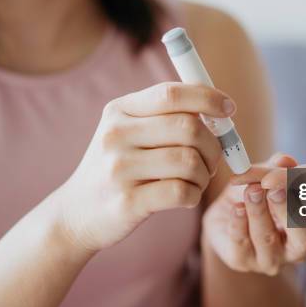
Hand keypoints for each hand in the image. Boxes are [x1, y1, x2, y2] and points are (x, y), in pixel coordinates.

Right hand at [53, 82, 234, 250]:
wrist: (76, 213)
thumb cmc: (117, 168)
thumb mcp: (128, 132)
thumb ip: (165, 116)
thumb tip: (218, 107)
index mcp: (119, 110)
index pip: (171, 93)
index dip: (208, 98)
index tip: (229, 108)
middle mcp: (116, 135)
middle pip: (188, 127)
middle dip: (213, 145)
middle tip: (213, 159)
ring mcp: (119, 169)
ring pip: (190, 161)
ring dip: (205, 173)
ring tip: (198, 180)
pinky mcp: (127, 202)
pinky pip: (181, 192)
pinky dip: (195, 194)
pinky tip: (187, 196)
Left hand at [204, 153, 305, 275]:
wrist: (226, 212)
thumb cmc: (258, 193)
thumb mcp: (269, 176)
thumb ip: (278, 168)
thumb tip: (285, 160)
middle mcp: (298, 248)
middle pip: (305, 239)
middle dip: (289, 211)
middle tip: (275, 190)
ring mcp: (271, 258)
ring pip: (268, 239)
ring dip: (259, 211)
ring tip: (251, 190)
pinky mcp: (243, 260)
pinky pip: (241, 243)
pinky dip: (239, 222)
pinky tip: (237, 207)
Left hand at [234, 120, 305, 224]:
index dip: (294, 182)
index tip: (264, 182)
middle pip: (303, 193)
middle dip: (270, 189)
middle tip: (237, 184)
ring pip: (299, 195)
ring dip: (269, 190)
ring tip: (237, 183)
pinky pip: (303, 191)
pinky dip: (279, 187)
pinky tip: (255, 181)